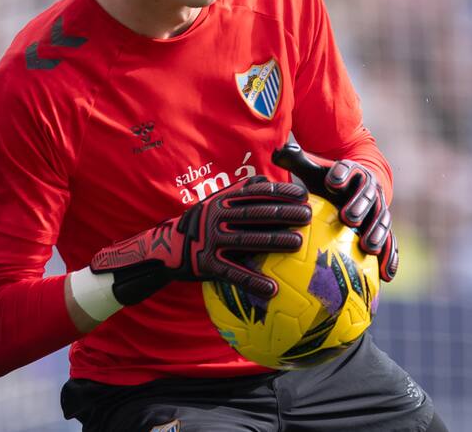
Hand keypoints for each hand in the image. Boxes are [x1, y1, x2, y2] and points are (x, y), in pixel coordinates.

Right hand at [90, 176, 311, 304]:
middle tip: (308, 215)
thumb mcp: (214, 204)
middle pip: (255, 214)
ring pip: (248, 240)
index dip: (280, 192)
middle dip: (284, 212)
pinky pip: (234, 274)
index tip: (302, 193)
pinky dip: (254, 282)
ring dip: (275, 241)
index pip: (255, 193)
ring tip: (299, 243)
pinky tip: (273, 290)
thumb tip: (267, 181)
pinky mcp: (207, 265)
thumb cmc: (198, 226)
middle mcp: (216, 218)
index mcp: (221, 201)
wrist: (163, 249)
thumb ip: (239, 194)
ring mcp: (211, 241)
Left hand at [272, 143, 398, 281]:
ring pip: (382, 220)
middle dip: (359, 205)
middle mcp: (370, 189)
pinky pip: (391, 243)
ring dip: (377, 233)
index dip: (341, 174)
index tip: (331, 182)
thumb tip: (278, 152)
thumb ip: (297, 161)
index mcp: (352, 172)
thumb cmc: (329, 182)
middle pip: (367, 196)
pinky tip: (386, 275)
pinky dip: (390, 258)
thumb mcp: (315, 170)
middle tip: (348, 218)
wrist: (357, 189)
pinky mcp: (384, 229)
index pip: (348, 170)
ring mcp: (379, 210)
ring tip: (367, 247)